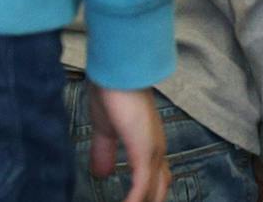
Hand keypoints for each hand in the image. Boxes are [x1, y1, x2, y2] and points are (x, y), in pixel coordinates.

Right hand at [88, 85, 171, 201]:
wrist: (115, 73)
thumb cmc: (111, 95)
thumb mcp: (104, 130)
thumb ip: (104, 152)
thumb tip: (102, 174)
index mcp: (149, 146)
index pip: (156, 182)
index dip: (148, 198)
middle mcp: (157, 151)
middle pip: (159, 191)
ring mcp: (153, 151)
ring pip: (154, 193)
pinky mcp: (144, 151)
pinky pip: (142, 188)